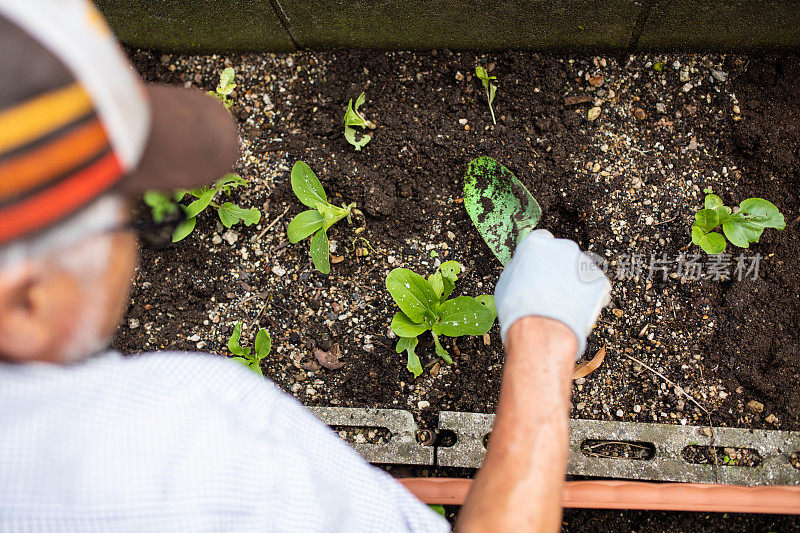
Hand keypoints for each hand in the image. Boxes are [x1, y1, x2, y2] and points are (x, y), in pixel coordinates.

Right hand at [494, 229, 610, 356]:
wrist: (542, 327)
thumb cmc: (520, 308)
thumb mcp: (504, 284)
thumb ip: (517, 270)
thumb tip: (520, 270)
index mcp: (536, 244)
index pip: (541, 240)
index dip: (540, 257)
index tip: (540, 267)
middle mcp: (562, 247)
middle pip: (563, 254)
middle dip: (559, 269)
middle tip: (551, 290)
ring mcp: (583, 263)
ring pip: (580, 271)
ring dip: (575, 284)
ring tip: (563, 304)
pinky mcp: (599, 280)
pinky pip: (595, 287)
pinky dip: (589, 298)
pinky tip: (576, 310)